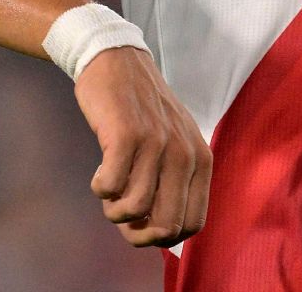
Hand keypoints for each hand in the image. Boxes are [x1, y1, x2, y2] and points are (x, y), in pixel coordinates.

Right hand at [73, 46, 212, 246]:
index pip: (193, 223)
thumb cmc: (142, 113)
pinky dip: (100, 188)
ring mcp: (157, 142)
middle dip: (136, 231)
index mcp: (201, 159)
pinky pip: (109, 186)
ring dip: (113, 209)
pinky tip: (100, 172)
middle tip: (120, 211)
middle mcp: (184, 152)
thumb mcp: (174, 145)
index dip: (163, 237)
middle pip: (165, 224)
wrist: (118, 63)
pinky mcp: (126, 134)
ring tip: (109, 188)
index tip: (143, 225)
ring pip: (134, 208)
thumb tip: (159, 237)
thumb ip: (174, 185)